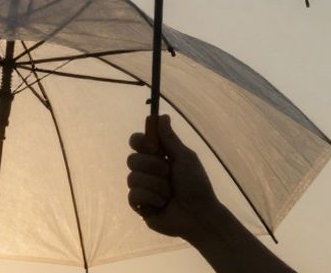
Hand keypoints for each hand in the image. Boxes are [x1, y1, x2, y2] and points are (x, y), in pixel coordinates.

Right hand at [127, 114, 220, 238]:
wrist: (199, 214)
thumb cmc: (196, 185)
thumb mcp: (185, 158)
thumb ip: (170, 138)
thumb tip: (162, 116)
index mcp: (157, 157)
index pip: (136, 142)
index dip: (140, 142)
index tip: (154, 148)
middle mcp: (147, 171)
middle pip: (131, 159)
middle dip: (151, 166)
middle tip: (167, 173)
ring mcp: (142, 188)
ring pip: (132, 178)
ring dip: (155, 185)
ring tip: (169, 194)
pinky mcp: (140, 205)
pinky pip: (133, 196)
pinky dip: (151, 198)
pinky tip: (162, 204)